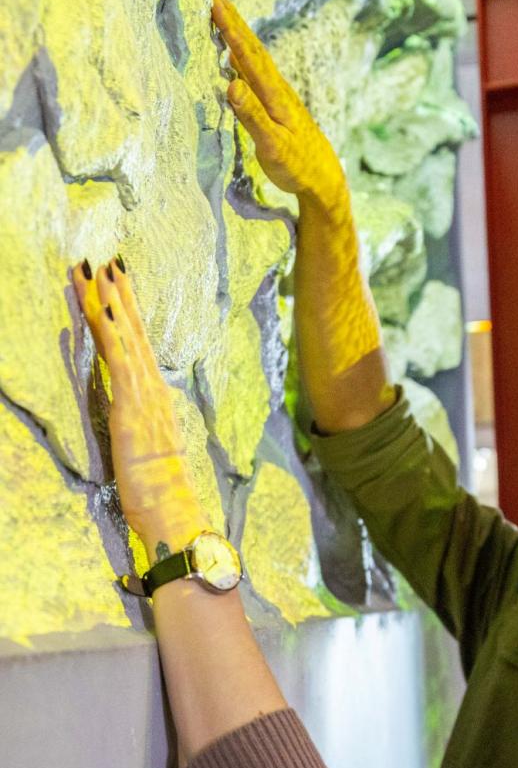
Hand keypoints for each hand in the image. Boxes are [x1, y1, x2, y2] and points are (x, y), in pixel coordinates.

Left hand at [72, 258, 209, 560]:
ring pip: (125, 336)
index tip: (120, 290)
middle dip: (121, 296)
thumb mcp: (152, 451)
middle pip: (137, 333)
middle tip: (108, 261)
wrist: (171, 506)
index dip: (131, 318)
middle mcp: (155, 389)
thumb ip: (148, 428)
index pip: (141, 350)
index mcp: (159, 400)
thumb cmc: (161, 490)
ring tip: (96, 269)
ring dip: (110, 300)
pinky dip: (109, 327)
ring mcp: (145, 393)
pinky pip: (117, 356)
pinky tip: (100, 306)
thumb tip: (144, 418)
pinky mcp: (132, 402)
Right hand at [211, 0, 349, 215]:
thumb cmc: (297, 166)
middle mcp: (278, 90)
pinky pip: (258, 71)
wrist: (324, 178)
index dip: (231, 29)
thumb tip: (232, 84)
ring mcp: (279, 95)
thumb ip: (253, 116)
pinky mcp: (279, 104)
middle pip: (253, 48)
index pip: (249, 56)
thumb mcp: (273, 146)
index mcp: (274, 96)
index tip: (214, 3)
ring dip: (240, 33)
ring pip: (257, 57)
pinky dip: (245, 55)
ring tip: (225, 12)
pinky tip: (238, 54)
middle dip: (234, 20)